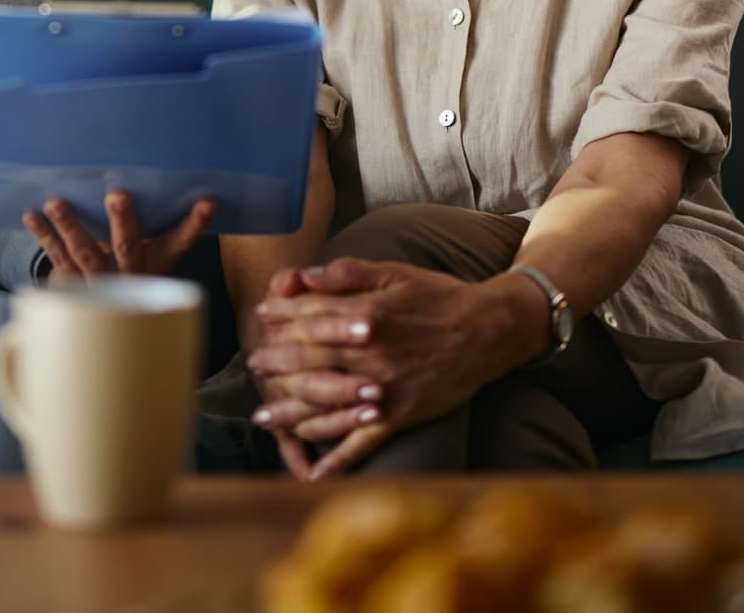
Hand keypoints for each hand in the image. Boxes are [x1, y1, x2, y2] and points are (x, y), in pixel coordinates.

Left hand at [24, 190, 214, 281]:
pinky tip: (32, 214)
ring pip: (84, 254)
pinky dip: (44, 235)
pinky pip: (56, 257)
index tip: (208, 202)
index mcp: (154, 263)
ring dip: (70, 226)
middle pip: (127, 249)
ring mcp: (98, 281)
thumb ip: (154, 224)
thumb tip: (158, 178)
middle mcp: (128, 275)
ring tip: (57, 203)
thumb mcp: (147, 251)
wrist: (99, 315)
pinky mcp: (70, 283)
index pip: (179, 243)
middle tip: (117, 196)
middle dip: (123, 223)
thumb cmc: (125, 265)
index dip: (194, 225)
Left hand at [248, 258, 545, 478]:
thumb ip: (346, 274)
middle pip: (308, 362)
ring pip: (325, 405)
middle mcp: (369, 355)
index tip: (261, 317)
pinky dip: (338, 459)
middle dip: (275, 364)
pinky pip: (362, 441)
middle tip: (253, 366)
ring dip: (291, 413)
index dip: (280, 316)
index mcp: (365, 315)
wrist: (490, 330)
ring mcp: (382, 389)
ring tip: (264, 418)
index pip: (309, 317)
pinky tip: (314, 471)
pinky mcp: (398, 416)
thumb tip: (303, 277)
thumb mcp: (394, 272)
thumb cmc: (438, 296)